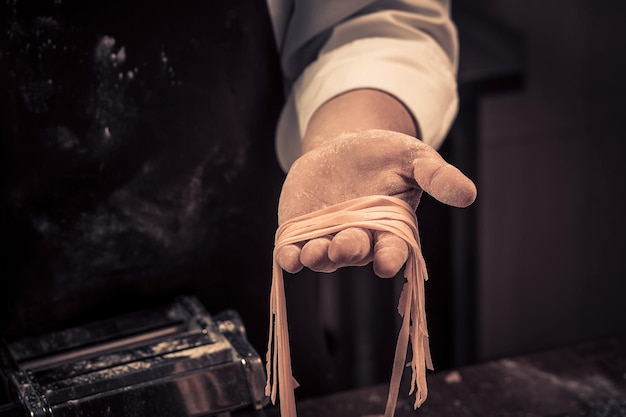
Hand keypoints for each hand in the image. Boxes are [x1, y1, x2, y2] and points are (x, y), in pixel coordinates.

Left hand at [276, 129, 476, 277]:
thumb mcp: (413, 158)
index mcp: (390, 229)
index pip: (393, 250)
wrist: (343, 147)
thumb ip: (436, 176)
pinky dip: (290, 256)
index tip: (387, 265)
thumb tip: (468, 194)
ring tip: (312, 252)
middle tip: (345, 246)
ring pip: (324, 255)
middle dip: (350, 250)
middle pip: (356, 252)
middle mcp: (360, 240)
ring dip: (318, 256)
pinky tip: (286, 256)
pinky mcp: (299, 232)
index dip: (390, 258)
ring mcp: (328, 238)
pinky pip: (294, 251)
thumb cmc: (385, 156)